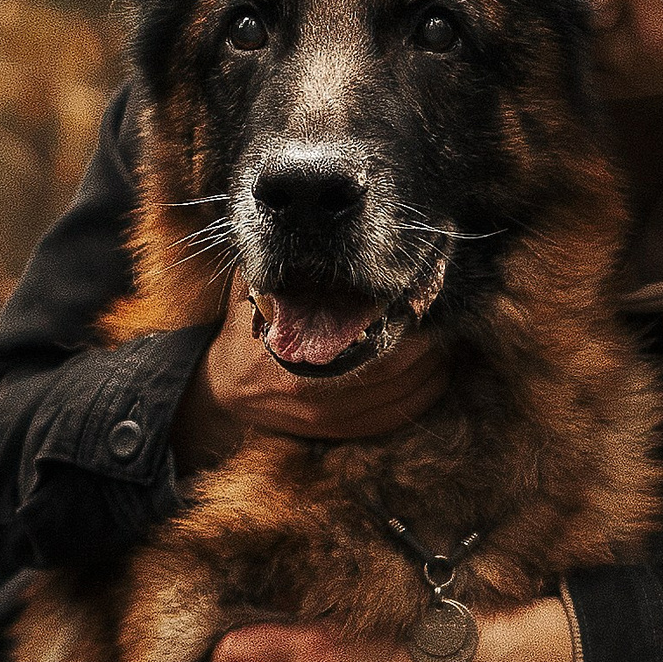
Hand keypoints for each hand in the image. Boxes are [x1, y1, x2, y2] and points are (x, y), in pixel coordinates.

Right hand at [173, 282, 450, 470]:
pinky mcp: (343, 432)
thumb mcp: (259, 291)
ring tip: (438, 337)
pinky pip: (400, 415)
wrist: (225, 392)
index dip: (407, 312)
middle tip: (437, 313)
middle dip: (427, 337)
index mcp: (301, 353)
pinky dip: (423, 391)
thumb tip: (326, 229)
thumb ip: (291, 271)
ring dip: (433, 364)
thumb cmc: (246, 330)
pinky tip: (431, 368)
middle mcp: (319, 393)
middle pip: (400, 366)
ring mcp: (333, 417)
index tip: (423, 291)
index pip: (376, 334)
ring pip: (407, 392)